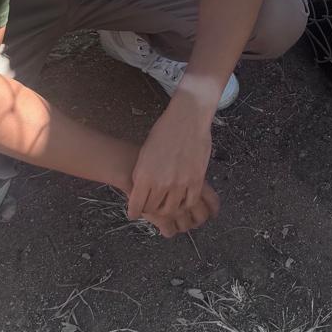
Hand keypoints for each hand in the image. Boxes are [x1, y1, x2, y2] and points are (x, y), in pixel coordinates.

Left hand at [127, 98, 219, 237]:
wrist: (187, 118)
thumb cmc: (164, 131)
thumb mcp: (144, 153)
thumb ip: (142, 174)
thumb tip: (141, 190)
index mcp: (144, 175)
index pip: (136, 205)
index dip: (134, 212)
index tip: (134, 213)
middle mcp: (161, 182)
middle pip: (153, 209)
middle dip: (150, 210)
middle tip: (151, 207)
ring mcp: (180, 182)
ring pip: (172, 209)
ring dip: (168, 210)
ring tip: (166, 205)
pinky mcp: (196, 180)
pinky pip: (189, 202)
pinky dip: (184, 204)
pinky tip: (182, 200)